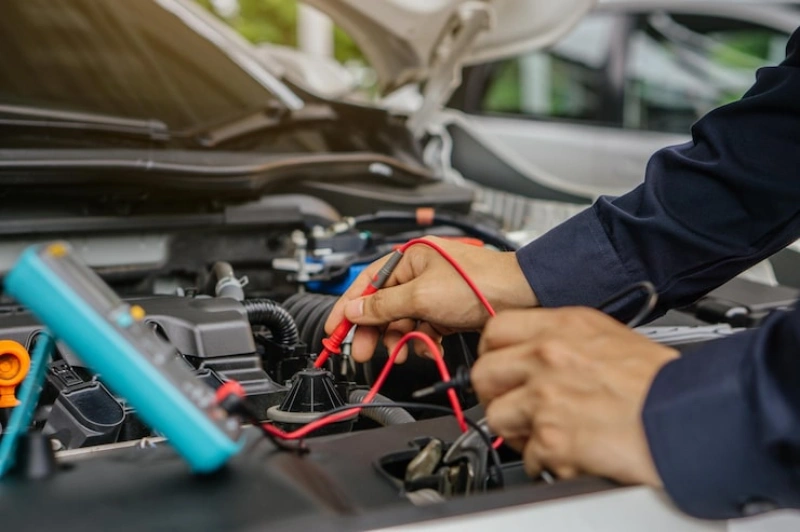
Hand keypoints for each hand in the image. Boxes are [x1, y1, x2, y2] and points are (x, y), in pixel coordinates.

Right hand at [324, 236, 536, 362]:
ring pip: (403, 321)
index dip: (347, 308)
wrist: (521, 296)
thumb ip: (383, 305)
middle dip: (373, 331)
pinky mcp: (447, 311)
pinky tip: (428, 348)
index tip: (333, 331)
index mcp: (408, 259)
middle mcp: (418, 273)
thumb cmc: (478, 284)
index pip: (366, 284)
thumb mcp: (421, 296)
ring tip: (403, 353)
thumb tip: (354, 310)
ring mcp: (433, 293)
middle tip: (362, 352)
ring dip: (400, 340)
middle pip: (383, 306)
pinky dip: (422, 341)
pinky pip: (423, 329)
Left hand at [472, 307, 678, 485]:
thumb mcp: (610, 338)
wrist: (693, 416)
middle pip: (483, 374)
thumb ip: (564, 341)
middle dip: (495, 396)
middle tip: (516, 407)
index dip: (492, 354)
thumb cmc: (662, 384)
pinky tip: (571, 454)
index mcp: (564, 327)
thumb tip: (533, 352)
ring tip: (547, 435)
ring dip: (517, 432)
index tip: (500, 368)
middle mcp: (549, 356)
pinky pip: (527, 456)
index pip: (495, 330)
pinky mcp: (553, 438)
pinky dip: (546, 462)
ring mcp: (547, 396)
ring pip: (496, 417)